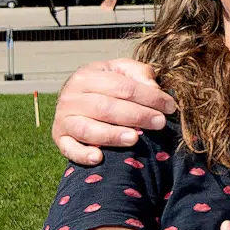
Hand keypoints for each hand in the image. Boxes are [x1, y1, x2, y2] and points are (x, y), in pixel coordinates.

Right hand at [52, 58, 176, 164]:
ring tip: (134, 139)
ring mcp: (64, 119)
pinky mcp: (60, 139)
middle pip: (106, 107)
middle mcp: (71, 97)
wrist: (74, 98)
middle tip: (159, 123)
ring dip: (112, 135)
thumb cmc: (105, 85)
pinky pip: (69, 149)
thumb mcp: (119, 71)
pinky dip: (82, 154)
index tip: (170, 106)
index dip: (148, 96)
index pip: (122, 86)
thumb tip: (153, 87)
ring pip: (88, 128)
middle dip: (136, 115)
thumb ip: (138, 73)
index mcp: (87, 76)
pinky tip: (99, 158)